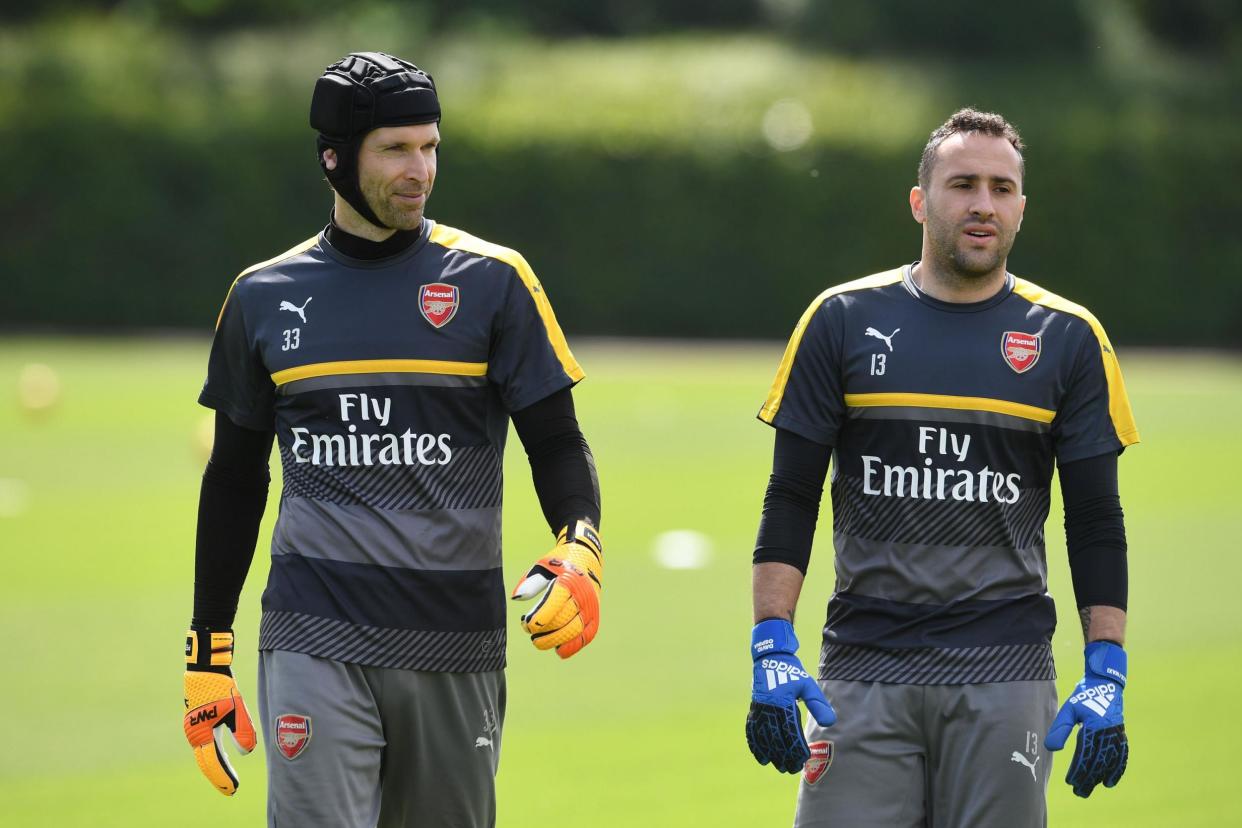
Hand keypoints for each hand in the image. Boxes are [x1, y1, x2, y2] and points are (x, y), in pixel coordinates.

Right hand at [183, 628, 256, 795]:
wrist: (206, 668)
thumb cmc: (221, 686)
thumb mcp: (236, 707)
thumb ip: (242, 730)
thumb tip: (245, 753)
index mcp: (201, 733)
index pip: (213, 762)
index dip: (224, 777)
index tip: (234, 789)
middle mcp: (194, 734)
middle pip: (207, 762)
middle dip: (219, 776)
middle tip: (232, 789)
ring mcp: (193, 728)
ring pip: (205, 754)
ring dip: (217, 766)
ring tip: (229, 779)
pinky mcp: (196, 722)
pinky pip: (205, 745)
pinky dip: (214, 755)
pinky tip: (224, 758)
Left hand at [511, 520, 602, 658]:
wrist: (586, 558)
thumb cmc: (559, 564)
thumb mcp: (542, 567)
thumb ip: (530, 583)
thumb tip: (516, 598)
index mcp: (569, 581)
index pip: (554, 604)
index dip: (539, 618)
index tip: (526, 623)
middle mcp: (583, 595)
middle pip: (563, 621)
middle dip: (544, 632)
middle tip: (530, 632)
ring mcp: (591, 608)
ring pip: (574, 631)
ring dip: (555, 641)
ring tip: (539, 641)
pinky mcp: (595, 617)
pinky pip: (586, 637)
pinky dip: (572, 646)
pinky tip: (558, 649)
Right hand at [746, 618, 836, 773]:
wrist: (770, 658)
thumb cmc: (792, 671)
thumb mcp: (808, 685)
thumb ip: (818, 704)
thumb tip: (830, 723)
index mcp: (782, 703)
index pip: (790, 732)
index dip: (797, 747)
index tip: (804, 759)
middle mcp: (768, 708)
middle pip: (775, 738)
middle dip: (784, 756)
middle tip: (792, 769)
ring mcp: (758, 709)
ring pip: (763, 737)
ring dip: (770, 754)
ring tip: (778, 766)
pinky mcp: (753, 709)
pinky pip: (752, 731)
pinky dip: (755, 745)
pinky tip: (760, 756)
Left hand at [1045, 640, 1128, 797]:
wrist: (1105, 683)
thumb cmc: (1084, 695)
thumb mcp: (1069, 709)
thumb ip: (1060, 729)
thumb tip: (1051, 748)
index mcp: (1095, 727)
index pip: (1085, 754)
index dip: (1078, 770)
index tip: (1070, 781)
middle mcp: (1108, 733)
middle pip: (1098, 762)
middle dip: (1088, 778)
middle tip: (1078, 792)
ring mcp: (1117, 735)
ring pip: (1109, 762)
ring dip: (1100, 778)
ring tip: (1090, 789)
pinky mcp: (1120, 735)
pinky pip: (1121, 757)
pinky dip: (1116, 770)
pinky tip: (1109, 783)